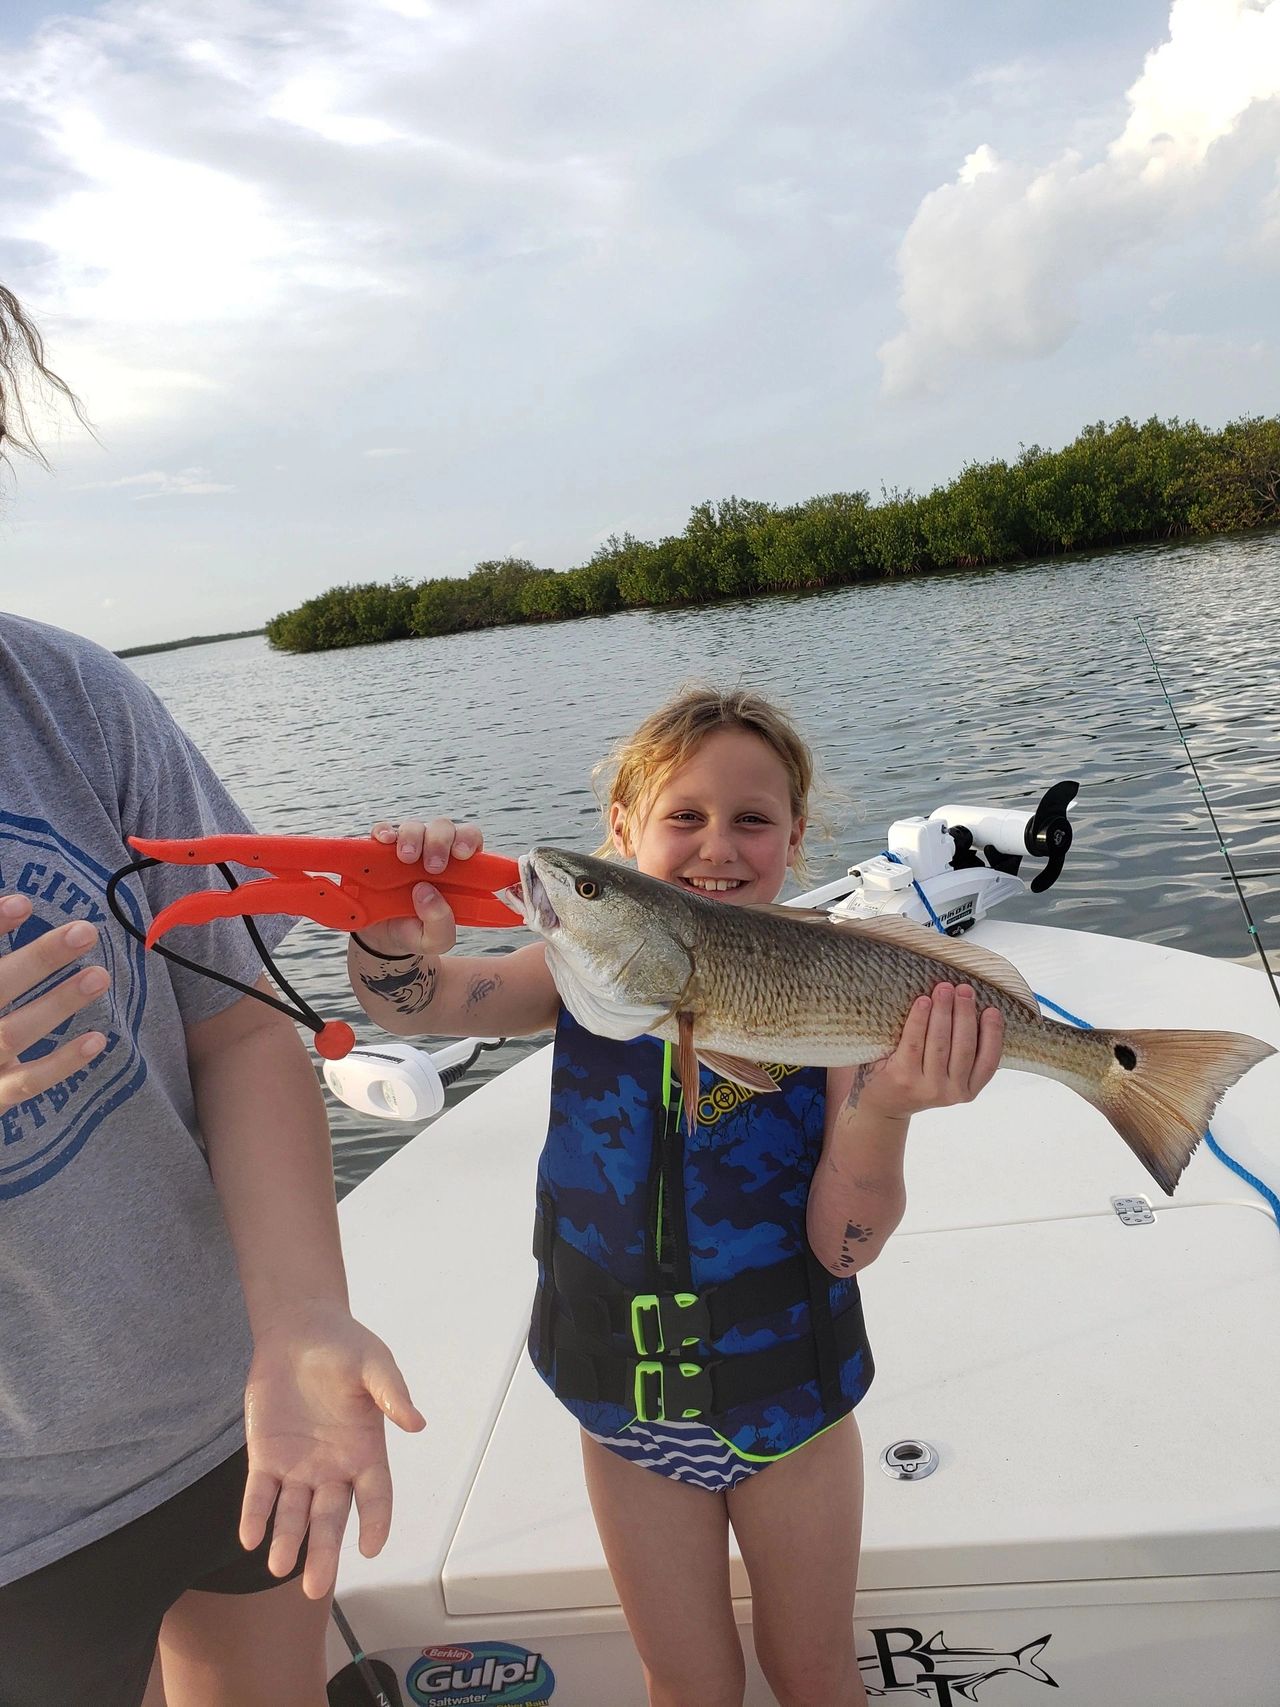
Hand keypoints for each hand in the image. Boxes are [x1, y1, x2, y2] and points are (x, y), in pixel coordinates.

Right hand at [0, 895, 109, 1115]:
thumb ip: (2, 974)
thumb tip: (18, 908)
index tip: (24, 903)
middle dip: (37, 960)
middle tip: (84, 931)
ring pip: (11, 1034)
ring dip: (57, 1004)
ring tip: (99, 976)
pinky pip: (26, 1082)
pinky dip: (60, 1063)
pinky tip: (95, 1039)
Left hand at [240, 1304, 425, 1598]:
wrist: (299, 1331)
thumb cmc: (345, 1347)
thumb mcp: (375, 1364)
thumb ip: (392, 1393)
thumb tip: (416, 1423)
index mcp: (365, 1450)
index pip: (375, 1496)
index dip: (376, 1523)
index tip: (371, 1548)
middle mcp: (333, 1467)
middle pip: (330, 1519)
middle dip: (323, 1553)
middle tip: (316, 1588)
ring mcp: (298, 1466)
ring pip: (293, 1514)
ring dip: (287, 1541)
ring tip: (279, 1566)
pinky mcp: (265, 1457)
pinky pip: (259, 1494)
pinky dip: (255, 1515)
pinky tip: (249, 1537)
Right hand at [353, 816, 485, 957]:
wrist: (381, 938)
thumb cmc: (416, 931)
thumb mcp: (436, 941)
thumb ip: (440, 923)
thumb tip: (427, 893)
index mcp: (457, 869)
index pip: (470, 840)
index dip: (468, 840)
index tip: (461, 854)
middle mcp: (434, 852)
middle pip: (443, 828)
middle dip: (440, 842)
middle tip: (432, 867)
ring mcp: (407, 848)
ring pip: (415, 826)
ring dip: (413, 837)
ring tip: (406, 859)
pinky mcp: (379, 850)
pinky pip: (382, 831)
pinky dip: (384, 832)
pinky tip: (385, 843)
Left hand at [854, 983, 1003, 1122]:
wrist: (883, 1104)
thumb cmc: (918, 1078)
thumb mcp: (947, 1075)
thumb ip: (962, 1052)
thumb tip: (973, 1007)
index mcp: (968, 1090)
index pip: (988, 1061)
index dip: (993, 1034)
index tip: (992, 1009)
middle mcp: (951, 1092)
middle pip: (964, 1046)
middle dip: (965, 1013)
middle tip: (965, 989)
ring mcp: (927, 1087)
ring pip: (940, 1042)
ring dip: (944, 1011)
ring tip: (944, 989)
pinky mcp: (903, 1077)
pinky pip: (914, 1041)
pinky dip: (920, 1019)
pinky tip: (923, 1001)